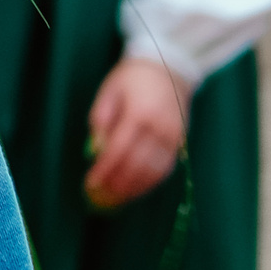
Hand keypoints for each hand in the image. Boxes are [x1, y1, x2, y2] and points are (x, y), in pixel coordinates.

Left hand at [84, 56, 190, 208]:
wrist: (169, 69)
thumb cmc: (132, 79)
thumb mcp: (108, 92)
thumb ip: (100, 121)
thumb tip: (97, 152)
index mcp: (140, 114)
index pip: (119, 150)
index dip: (104, 171)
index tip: (89, 184)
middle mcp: (160, 129)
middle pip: (137, 166)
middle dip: (116, 185)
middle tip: (98, 198)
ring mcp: (174, 139)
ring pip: (153, 173)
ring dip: (132, 190)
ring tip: (113, 200)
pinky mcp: (181, 145)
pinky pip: (164, 170)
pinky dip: (148, 184)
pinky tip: (133, 190)